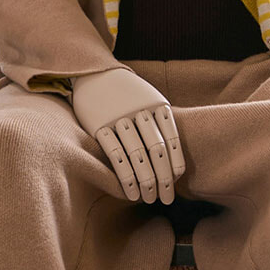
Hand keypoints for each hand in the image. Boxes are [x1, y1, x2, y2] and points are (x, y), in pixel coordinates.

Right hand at [69, 66, 185, 203]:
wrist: (93, 71)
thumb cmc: (126, 92)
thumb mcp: (149, 97)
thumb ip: (161, 121)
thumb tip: (174, 158)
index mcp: (157, 104)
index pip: (172, 140)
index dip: (175, 164)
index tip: (176, 182)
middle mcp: (140, 111)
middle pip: (157, 151)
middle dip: (164, 179)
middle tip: (167, 199)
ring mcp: (118, 118)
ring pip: (138, 156)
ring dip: (146, 181)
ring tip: (150, 198)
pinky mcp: (99, 126)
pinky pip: (116, 156)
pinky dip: (125, 177)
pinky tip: (130, 192)